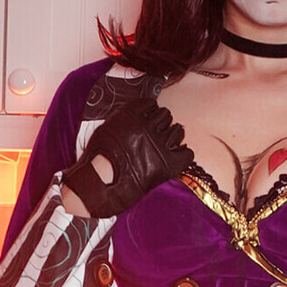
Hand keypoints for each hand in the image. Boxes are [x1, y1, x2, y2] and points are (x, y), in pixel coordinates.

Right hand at [62, 98, 189, 217]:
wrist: (102, 182)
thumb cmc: (98, 158)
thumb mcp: (106, 129)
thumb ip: (122, 119)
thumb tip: (134, 114)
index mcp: (131, 115)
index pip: (151, 104)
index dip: (150, 112)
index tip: (148, 120)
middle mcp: (147, 126)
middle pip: (166, 115)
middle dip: (162, 124)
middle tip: (156, 135)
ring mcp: (159, 144)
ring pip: (178, 131)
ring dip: (173, 136)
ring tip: (165, 146)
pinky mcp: (168, 163)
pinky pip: (187, 153)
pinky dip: (183, 155)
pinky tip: (175, 157)